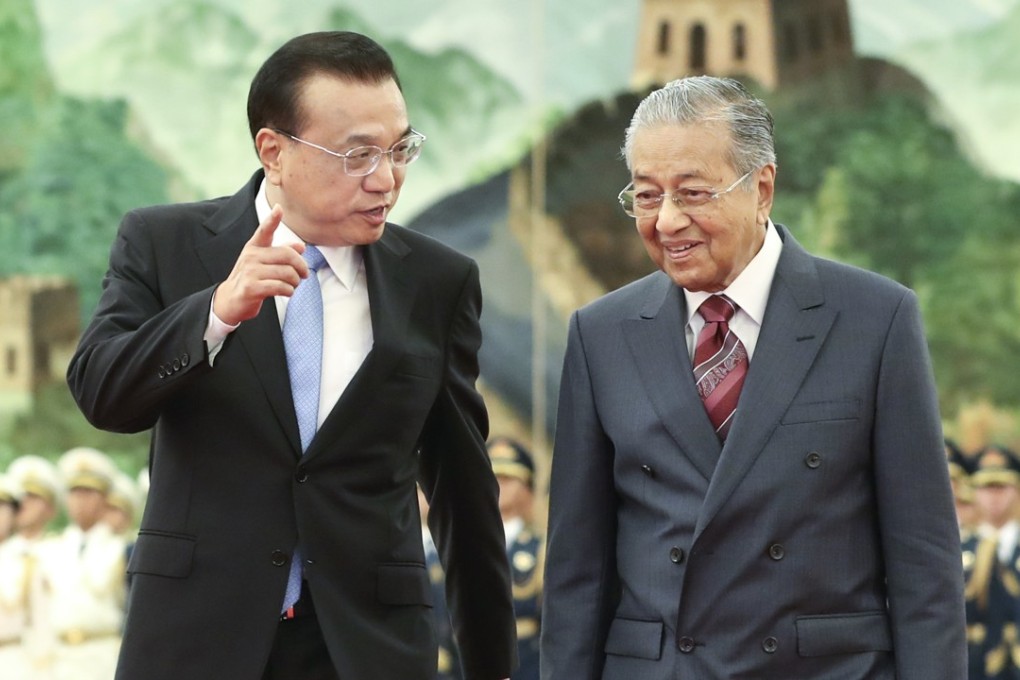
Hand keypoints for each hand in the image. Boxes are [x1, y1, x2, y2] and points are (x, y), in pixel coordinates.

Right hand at [213, 205, 307, 325]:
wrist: (230, 301)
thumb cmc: (252, 279)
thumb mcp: (264, 263)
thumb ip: (282, 253)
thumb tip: (301, 246)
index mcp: (254, 247)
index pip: (264, 231)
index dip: (272, 219)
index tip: (279, 208)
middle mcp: (251, 256)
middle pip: (287, 255)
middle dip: (301, 267)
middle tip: (303, 275)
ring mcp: (250, 271)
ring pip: (287, 273)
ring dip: (296, 282)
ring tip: (293, 285)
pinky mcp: (251, 288)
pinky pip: (280, 287)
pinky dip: (289, 291)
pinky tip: (287, 292)